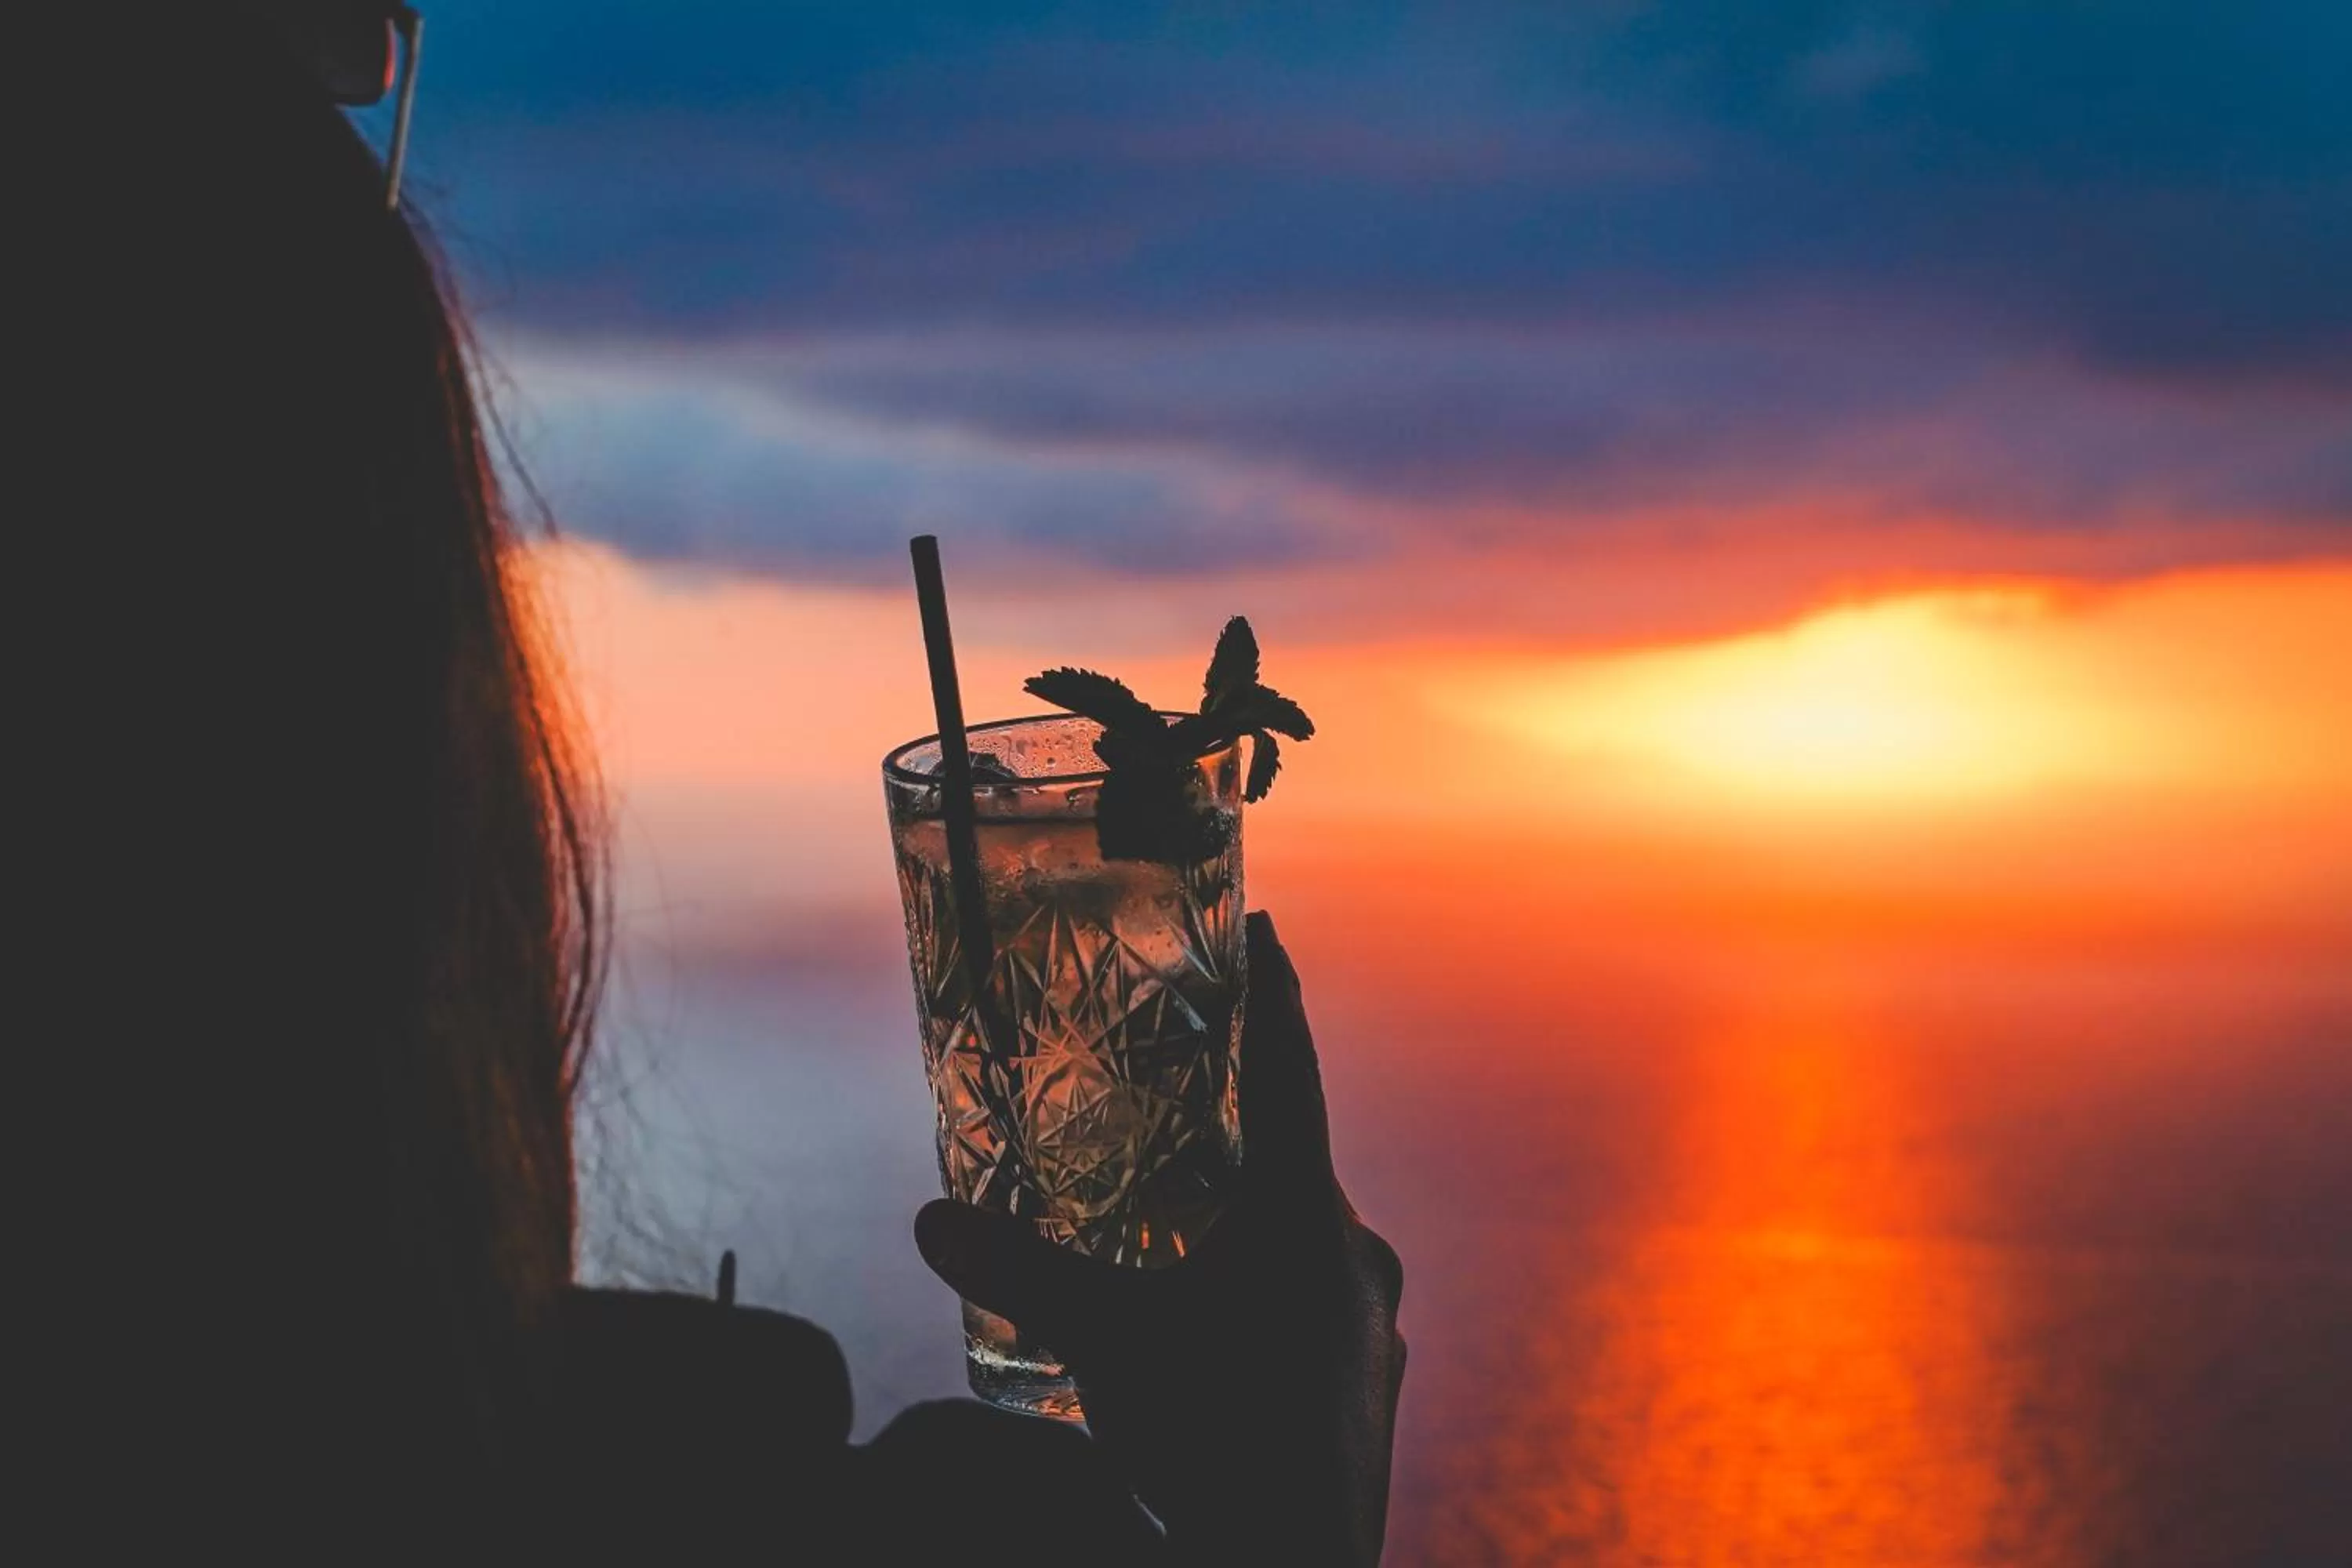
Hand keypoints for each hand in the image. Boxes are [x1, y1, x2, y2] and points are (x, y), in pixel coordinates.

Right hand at [916, 912, 1406, 1565]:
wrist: (1293, 1561)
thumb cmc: (1213, 1439)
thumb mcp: (1104, 1345)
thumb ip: (1018, 1274)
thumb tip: (933, 1220)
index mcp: (1306, 1216)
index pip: (1292, 1070)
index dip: (1276, 994)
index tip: (1271, 928)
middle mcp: (1357, 1259)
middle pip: (1296, 1164)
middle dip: (1240, 1138)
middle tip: (1185, 1111)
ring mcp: (1374, 1331)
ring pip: (1308, 1248)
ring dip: (1251, 1232)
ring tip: (1184, 1238)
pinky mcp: (1370, 1393)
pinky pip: (1317, 1314)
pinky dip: (1267, 1303)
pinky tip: (1220, 1338)